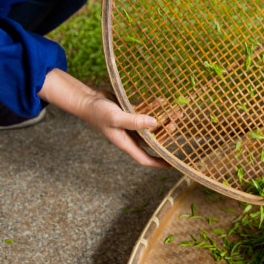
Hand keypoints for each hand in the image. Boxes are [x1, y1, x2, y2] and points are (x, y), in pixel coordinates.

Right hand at [38, 68, 171, 167]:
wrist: (87, 100)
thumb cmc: (98, 112)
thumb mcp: (116, 118)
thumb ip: (134, 121)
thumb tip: (154, 122)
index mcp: (126, 143)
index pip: (145, 158)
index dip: (158, 162)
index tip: (172, 164)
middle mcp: (130, 136)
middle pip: (152, 140)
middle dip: (166, 134)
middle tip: (176, 123)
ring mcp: (131, 125)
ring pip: (151, 126)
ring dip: (163, 119)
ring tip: (175, 111)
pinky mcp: (130, 113)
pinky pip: (146, 113)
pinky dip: (154, 108)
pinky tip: (161, 101)